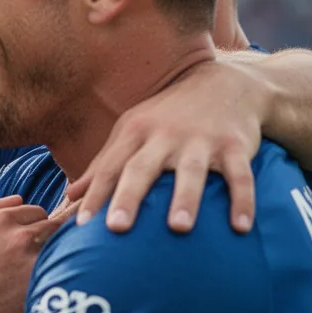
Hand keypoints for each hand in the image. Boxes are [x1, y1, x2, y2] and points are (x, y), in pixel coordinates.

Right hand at [0, 195, 63, 312]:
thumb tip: (17, 198)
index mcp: (0, 220)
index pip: (37, 211)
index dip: (34, 225)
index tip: (27, 241)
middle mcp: (21, 236)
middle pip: (55, 226)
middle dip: (49, 238)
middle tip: (36, 257)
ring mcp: (35, 262)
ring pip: (64, 248)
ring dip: (59, 256)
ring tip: (49, 270)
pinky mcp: (45, 287)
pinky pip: (67, 273)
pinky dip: (62, 277)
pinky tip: (52, 287)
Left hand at [67, 59, 264, 233]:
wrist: (226, 84)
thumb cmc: (168, 117)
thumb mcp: (132, 131)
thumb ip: (103, 164)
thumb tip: (69, 197)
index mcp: (137, 131)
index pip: (111, 167)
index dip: (95, 194)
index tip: (82, 225)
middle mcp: (166, 135)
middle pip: (143, 168)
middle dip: (129, 196)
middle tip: (116, 227)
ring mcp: (202, 140)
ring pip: (192, 171)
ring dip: (185, 199)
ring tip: (178, 228)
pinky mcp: (235, 146)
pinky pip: (239, 175)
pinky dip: (242, 199)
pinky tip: (241, 227)